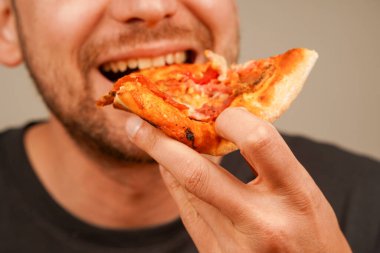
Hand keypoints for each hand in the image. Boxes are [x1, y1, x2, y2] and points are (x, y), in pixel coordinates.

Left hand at [125, 107, 351, 252]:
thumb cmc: (313, 236)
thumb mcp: (303, 191)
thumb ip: (266, 161)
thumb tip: (223, 125)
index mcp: (296, 197)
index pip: (258, 141)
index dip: (232, 119)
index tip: (219, 114)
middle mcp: (261, 224)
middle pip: (197, 172)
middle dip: (159, 142)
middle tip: (137, 122)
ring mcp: (232, 246)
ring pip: (183, 191)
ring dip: (164, 159)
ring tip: (149, 137)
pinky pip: (186, 211)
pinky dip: (176, 183)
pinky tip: (171, 167)